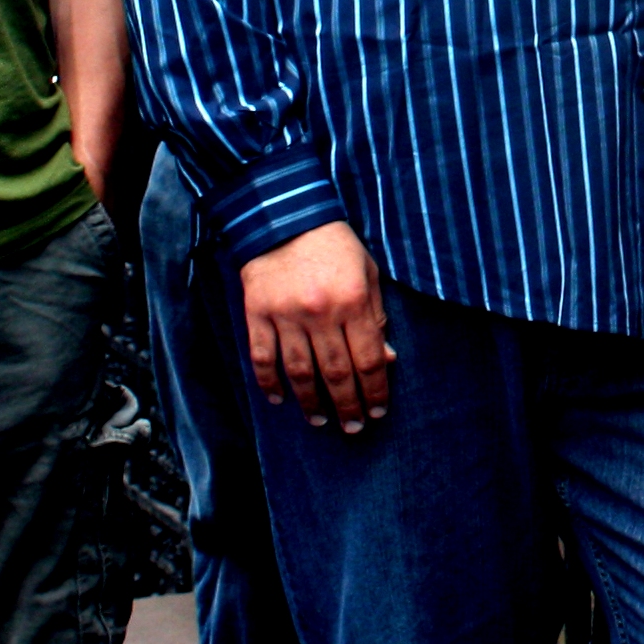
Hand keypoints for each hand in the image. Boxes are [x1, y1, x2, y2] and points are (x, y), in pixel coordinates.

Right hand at [240, 221, 394, 431]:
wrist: (285, 216)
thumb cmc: (334, 246)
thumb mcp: (368, 272)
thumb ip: (376, 316)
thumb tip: (386, 361)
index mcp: (353, 301)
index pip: (368, 359)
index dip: (374, 390)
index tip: (377, 411)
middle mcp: (321, 312)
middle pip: (336, 372)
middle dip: (347, 405)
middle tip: (352, 427)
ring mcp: (286, 315)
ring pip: (299, 371)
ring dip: (310, 401)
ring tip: (319, 420)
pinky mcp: (257, 313)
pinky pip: (262, 357)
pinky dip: (269, 382)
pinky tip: (278, 399)